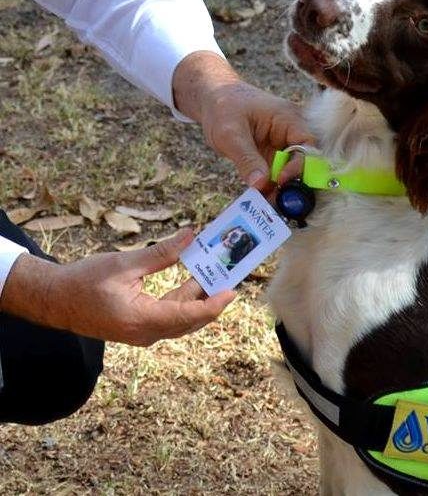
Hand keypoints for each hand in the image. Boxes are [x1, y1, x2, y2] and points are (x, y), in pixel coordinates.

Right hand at [0, 230, 235, 345]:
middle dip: (213, 298)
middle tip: (232, 276)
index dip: (215, 303)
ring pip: (181, 319)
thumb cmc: (84, 280)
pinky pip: (169, 317)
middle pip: (191, 319)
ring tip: (217, 273)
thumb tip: (192, 235)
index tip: (233, 290)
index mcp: (142, 319)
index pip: (189, 315)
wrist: (54, 300)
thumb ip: (162, 253)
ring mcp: (142, 333)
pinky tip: (193, 279)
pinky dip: (183, 300)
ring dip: (198, 297)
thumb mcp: (124, 263)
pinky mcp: (139, 328)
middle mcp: (146, 332)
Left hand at [173, 51, 312, 188]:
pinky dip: (270, 187)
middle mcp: (291, 133)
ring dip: (280, 188)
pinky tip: (261, 198)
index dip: (299, 166)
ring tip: (267, 203)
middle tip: (277, 201)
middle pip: (304, 162)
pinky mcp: (272, 156)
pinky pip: (277, 174)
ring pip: (291, 172)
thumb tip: (261, 184)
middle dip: (292, 183)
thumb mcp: (230, 133)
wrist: (213, 99)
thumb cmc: (223, 107)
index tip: (280, 181)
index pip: (308, 146)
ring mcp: (282, 146)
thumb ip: (246, 158)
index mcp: (289, 119)